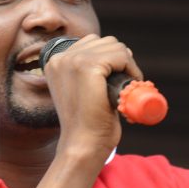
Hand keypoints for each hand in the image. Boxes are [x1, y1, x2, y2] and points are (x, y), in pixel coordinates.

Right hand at [43, 34, 142, 154]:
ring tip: (127, 87)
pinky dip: (132, 69)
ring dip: (128, 64)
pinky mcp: (88, 66)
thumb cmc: (87, 123)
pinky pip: (121, 55)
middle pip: (105, 42)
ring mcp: (73, 60)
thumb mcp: (82, 90)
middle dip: (121, 60)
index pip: (92, 43)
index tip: (118, 78)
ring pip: (115, 46)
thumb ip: (88, 71)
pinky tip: (130, 86)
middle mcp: (61, 57)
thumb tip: (117, 52)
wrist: (83, 145)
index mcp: (55, 62)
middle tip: (125, 84)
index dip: (111, 59)